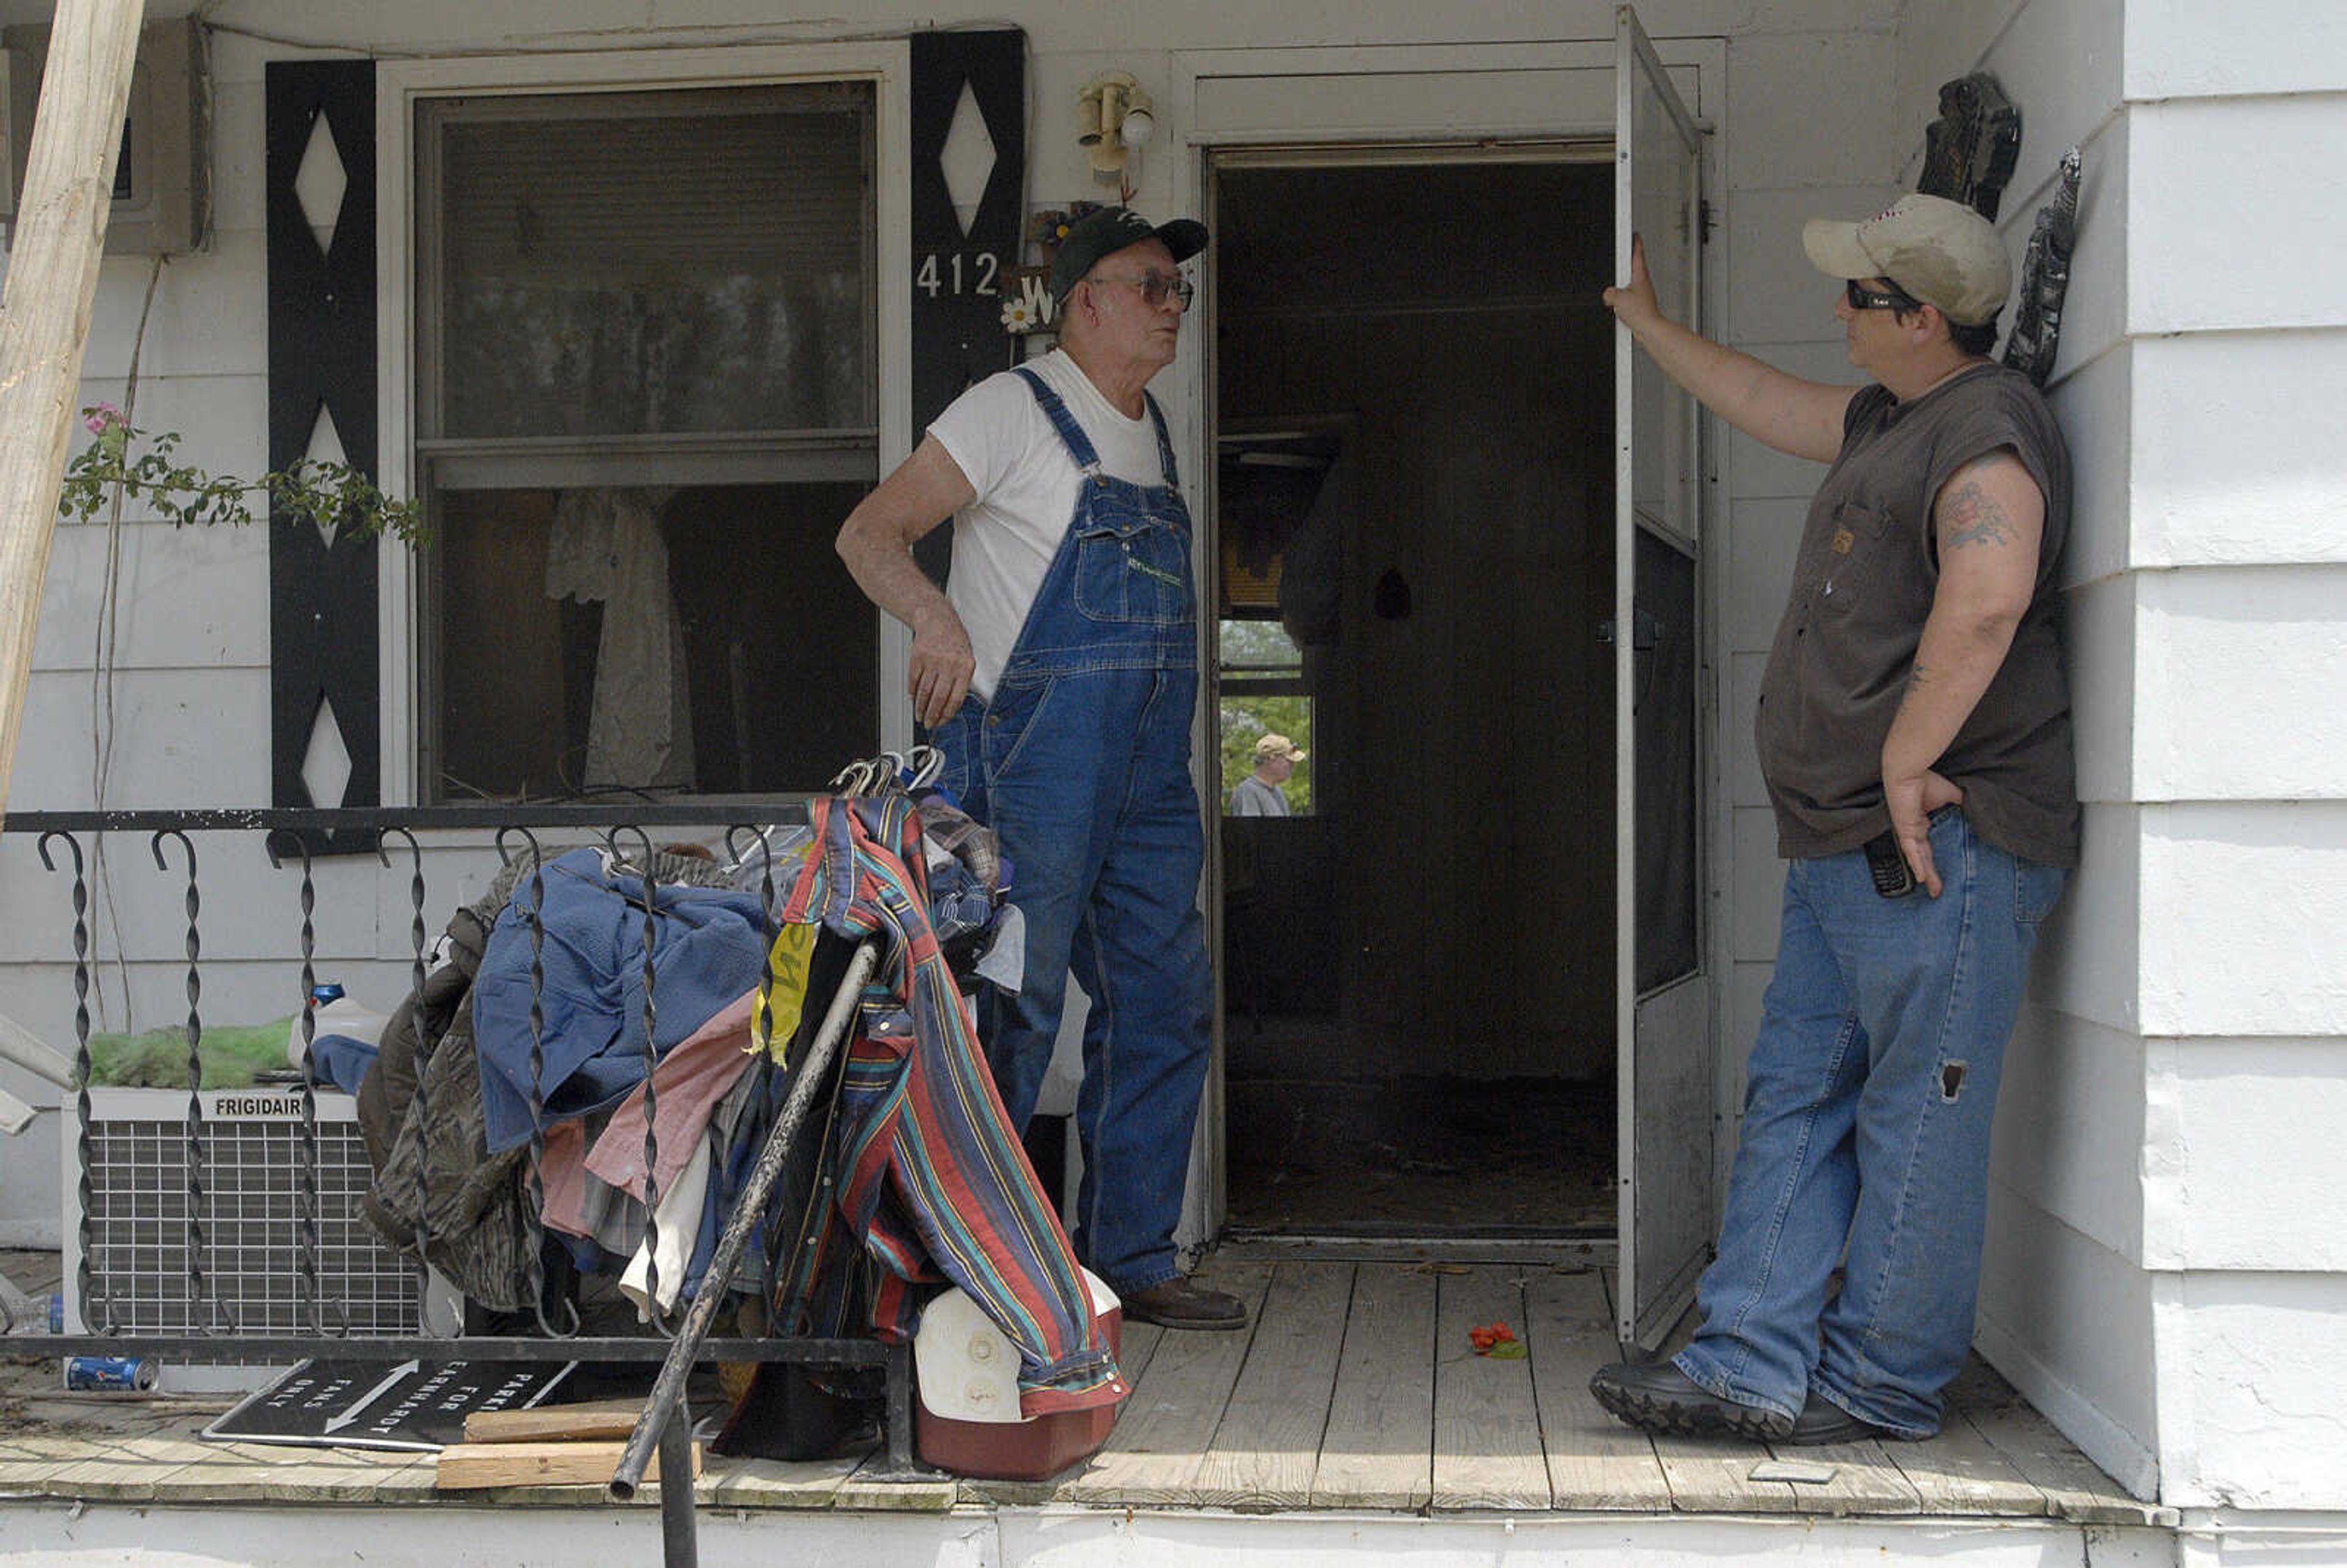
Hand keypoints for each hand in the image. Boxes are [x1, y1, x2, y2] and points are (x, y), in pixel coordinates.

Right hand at [908, 610, 975, 729]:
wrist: (937, 619)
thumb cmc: (954, 641)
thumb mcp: (967, 659)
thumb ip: (962, 681)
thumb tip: (951, 706)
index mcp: (965, 667)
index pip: (956, 698)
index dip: (947, 714)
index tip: (942, 722)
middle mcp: (949, 664)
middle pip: (938, 697)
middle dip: (932, 715)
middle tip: (928, 724)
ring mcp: (932, 660)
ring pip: (925, 691)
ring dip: (921, 707)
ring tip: (920, 715)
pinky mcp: (917, 657)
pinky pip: (914, 680)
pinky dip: (913, 692)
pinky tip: (914, 699)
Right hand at [1602, 233, 1662, 327]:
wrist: (1649, 329)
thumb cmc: (1641, 314)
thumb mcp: (1617, 299)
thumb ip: (1609, 292)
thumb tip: (1607, 293)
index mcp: (1640, 275)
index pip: (1638, 253)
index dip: (1635, 242)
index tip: (1634, 234)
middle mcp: (1643, 282)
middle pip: (1633, 265)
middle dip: (1625, 262)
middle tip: (1619, 257)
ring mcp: (1642, 293)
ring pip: (1629, 282)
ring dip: (1622, 283)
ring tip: (1615, 290)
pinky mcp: (1639, 303)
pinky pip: (1627, 296)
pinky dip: (1621, 298)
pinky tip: (1617, 305)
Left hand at [1883, 767, 1965, 897]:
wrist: (1908, 771)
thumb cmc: (1925, 780)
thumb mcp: (1950, 796)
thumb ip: (1960, 804)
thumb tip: (1976, 810)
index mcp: (1920, 824)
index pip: (1927, 848)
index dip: (1933, 862)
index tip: (1940, 875)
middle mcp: (1913, 831)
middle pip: (1923, 858)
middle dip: (1930, 875)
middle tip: (1937, 891)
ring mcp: (1907, 831)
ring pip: (1917, 858)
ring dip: (1925, 874)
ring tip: (1933, 890)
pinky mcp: (1904, 829)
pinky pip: (1911, 850)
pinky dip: (1916, 863)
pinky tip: (1921, 878)